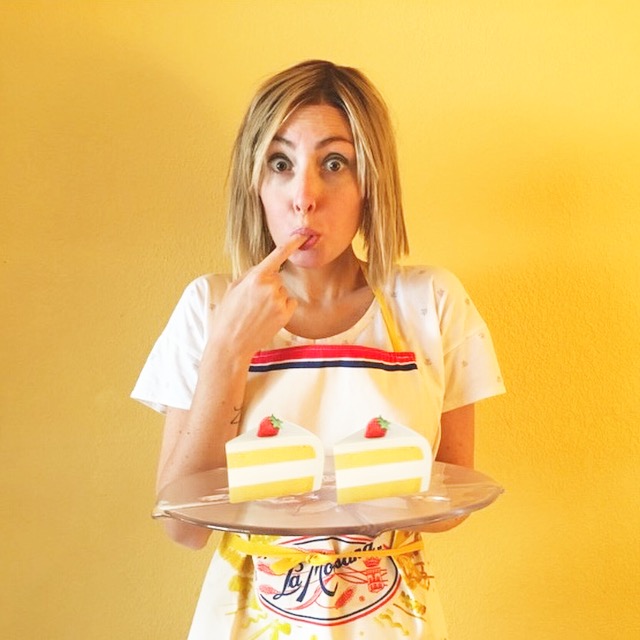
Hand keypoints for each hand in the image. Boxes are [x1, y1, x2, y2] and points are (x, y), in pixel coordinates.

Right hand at [207, 234, 306, 358]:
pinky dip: (282, 308)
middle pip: (277, 278)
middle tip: (252, 302)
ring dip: (273, 299)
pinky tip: (267, 317)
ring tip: (257, 312)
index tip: (302, 235)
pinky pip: (289, 303)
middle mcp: (271, 287)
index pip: (277, 255)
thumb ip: (250, 275)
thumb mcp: (233, 288)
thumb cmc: (228, 315)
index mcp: (256, 277)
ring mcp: (279, 301)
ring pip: (282, 292)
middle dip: (268, 286)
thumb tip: (263, 269)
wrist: (231, 343)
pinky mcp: (285, 315)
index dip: (292, 243)